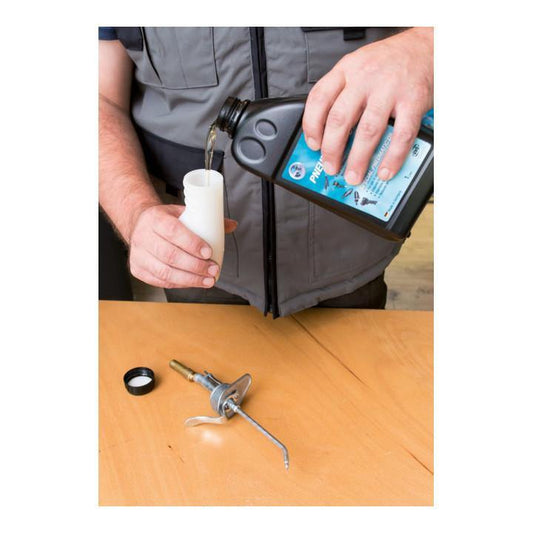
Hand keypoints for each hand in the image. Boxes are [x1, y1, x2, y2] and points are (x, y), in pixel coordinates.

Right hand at [128, 204, 237, 288]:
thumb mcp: (183, 213)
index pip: (173, 231)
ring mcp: (138, 255)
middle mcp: (143, 236)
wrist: (140, 224)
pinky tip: (193, 282)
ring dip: (190, 279)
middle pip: (170, 255)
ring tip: (208, 280)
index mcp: (155, 218)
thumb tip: (233, 225)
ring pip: (165, 272)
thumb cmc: (166, 220)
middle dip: (195, 266)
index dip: (192, 243)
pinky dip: (180, 284)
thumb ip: (207, 220)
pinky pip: (160, 281)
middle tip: (213, 269)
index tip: (209, 253)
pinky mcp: (138, 269)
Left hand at [302, 27, 432, 184]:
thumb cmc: (391, 61)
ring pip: (368, 130)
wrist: (428, 45)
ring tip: (354, 175)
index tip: (313, 144)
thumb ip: (342, 94)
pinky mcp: (413, 101)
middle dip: (332, 149)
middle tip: (331, 166)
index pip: (319, 98)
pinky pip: (401, 135)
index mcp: (347, 70)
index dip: (311, 126)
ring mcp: (390, 90)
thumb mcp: (358, 67)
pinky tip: (385, 170)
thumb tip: (327, 134)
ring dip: (358, 159)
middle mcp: (365, 78)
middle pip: (340, 119)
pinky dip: (392, 157)